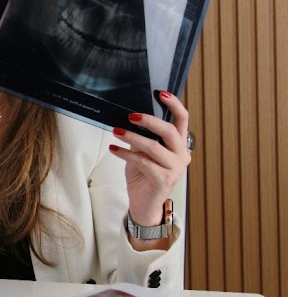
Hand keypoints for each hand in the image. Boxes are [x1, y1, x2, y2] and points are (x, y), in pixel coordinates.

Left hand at [109, 90, 190, 226]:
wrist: (144, 204)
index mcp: (179, 144)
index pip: (182, 119)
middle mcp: (181, 155)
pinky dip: (126, 154)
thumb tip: (130, 118)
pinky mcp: (164, 180)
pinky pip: (143, 162)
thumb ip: (143, 137)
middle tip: (130, 116)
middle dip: (149, 121)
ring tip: (115, 131)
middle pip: (169, 131)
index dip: (174, 104)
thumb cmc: (143, 174)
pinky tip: (114, 149)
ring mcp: (175, 169)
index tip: (159, 93)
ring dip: (132, 137)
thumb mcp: (143, 151)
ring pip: (154, 147)